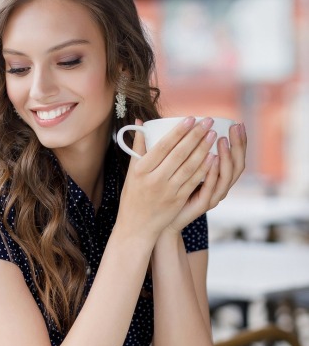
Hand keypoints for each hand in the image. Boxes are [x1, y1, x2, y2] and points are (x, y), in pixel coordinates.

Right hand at [117, 116, 220, 239]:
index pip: (163, 146)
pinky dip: (204, 168)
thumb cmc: (133, 196)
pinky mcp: (177, 200)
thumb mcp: (131, 172)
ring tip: (213, 135)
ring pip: (189, 167)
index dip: (178, 132)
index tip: (191, 118)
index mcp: (141, 170)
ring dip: (203, 149)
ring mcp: (167, 191)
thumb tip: (140, 122)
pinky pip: (193, 181)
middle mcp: (154, 179)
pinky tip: (213, 156)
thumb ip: (137, 147)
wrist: (137, 226)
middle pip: (179, 154)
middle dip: (195, 136)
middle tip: (207, 121)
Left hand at [167, 121, 246, 232]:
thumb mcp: (178, 167)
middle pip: (237, 165)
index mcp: (217, 177)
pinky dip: (213, 173)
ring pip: (227, 176)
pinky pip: (211, 187)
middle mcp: (219, 187)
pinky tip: (213, 158)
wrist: (159, 220)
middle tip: (236, 127)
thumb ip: (181, 148)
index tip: (238, 123)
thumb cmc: (167, 191)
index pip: (235, 157)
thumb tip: (177, 124)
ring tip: (222, 139)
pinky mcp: (202, 205)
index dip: (239, 142)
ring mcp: (212, 196)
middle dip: (238, 145)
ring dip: (226, 156)